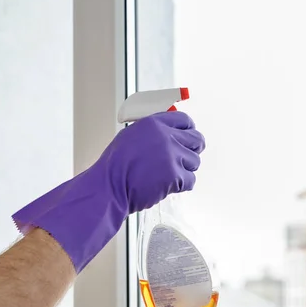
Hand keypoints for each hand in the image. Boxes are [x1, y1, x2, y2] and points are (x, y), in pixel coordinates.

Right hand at [12, 111, 205, 272]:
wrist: (109, 187)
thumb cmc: (114, 166)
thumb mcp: (131, 136)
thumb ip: (152, 132)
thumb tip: (169, 132)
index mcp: (154, 124)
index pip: (184, 120)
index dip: (188, 129)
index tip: (188, 136)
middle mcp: (166, 137)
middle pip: (196, 139)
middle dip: (193, 149)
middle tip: (185, 158)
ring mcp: (172, 156)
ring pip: (195, 161)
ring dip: (185, 169)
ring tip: (169, 175)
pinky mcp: (175, 176)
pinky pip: (191, 180)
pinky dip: (182, 185)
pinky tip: (169, 186)